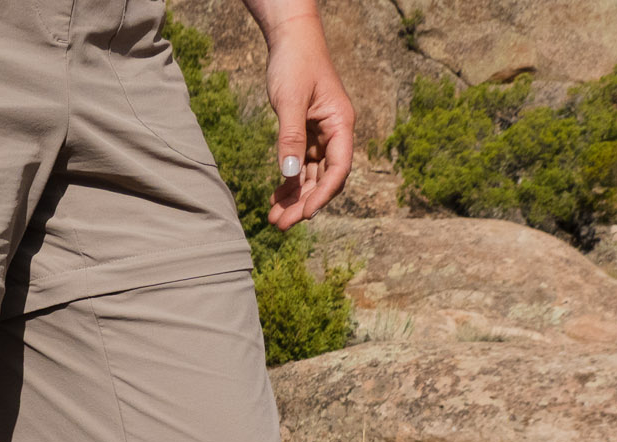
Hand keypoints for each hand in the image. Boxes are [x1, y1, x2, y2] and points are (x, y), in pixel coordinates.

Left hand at [263, 22, 353, 228]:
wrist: (291, 40)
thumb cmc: (296, 63)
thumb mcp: (291, 101)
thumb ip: (290, 137)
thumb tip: (288, 174)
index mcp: (341, 124)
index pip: (339, 168)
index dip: (324, 194)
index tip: (306, 213)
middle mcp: (335, 133)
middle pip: (325, 178)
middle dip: (305, 203)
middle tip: (281, 225)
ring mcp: (321, 135)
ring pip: (311, 176)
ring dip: (294, 198)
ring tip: (274, 219)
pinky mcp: (305, 134)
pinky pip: (299, 165)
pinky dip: (288, 183)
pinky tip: (275, 198)